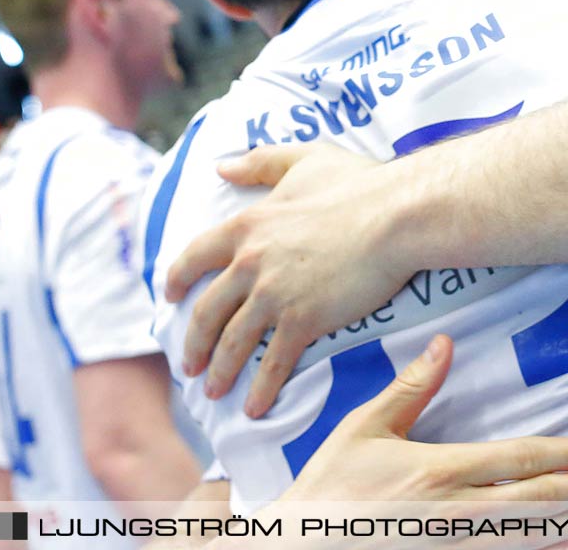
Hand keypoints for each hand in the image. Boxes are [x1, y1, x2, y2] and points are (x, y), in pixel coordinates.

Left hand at [165, 142, 414, 415]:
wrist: (396, 216)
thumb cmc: (359, 184)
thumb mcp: (304, 159)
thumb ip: (260, 162)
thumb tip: (222, 166)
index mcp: (247, 225)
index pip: (195, 256)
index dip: (179, 280)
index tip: (172, 298)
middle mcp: (250, 263)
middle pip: (207, 311)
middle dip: (193, 343)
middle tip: (189, 364)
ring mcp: (274, 295)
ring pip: (233, 343)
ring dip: (220, 372)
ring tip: (214, 391)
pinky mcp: (303, 321)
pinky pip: (273, 363)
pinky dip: (262, 389)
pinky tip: (256, 408)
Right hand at [276, 335, 567, 548]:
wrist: (296, 547)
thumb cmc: (327, 487)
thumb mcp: (363, 428)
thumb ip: (411, 388)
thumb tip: (445, 342)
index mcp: (437, 469)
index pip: (517, 459)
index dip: (566, 452)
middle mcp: (452, 510)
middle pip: (535, 498)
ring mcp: (450, 545)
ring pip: (526, 535)